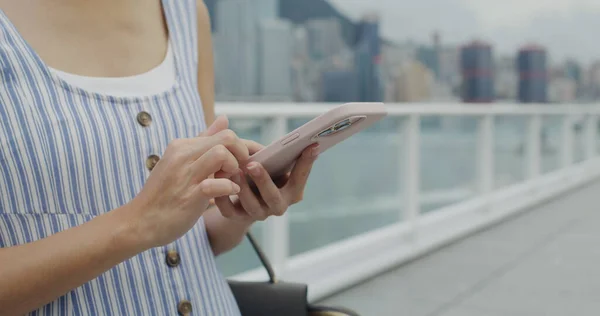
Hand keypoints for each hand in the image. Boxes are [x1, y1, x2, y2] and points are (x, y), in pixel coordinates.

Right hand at [128, 119, 248, 248]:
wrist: (140, 221)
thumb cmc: (164, 192)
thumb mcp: (181, 161)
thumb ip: (204, 140)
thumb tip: (224, 118)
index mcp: (182, 145)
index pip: (223, 133)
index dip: (238, 148)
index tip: (237, 162)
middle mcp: (182, 155)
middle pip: (226, 138)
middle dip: (241, 153)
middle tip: (237, 170)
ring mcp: (185, 176)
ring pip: (221, 155)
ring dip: (234, 168)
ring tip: (230, 180)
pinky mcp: (189, 197)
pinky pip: (216, 184)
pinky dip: (229, 188)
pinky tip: (229, 193)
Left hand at [216, 139, 319, 221]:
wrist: (241, 201)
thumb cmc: (261, 174)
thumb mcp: (272, 164)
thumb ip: (278, 154)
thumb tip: (293, 140)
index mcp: (291, 192)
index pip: (300, 178)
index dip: (306, 163)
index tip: (312, 145)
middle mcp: (277, 205)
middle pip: (274, 196)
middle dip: (263, 180)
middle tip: (253, 165)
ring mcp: (257, 213)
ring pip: (251, 205)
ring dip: (241, 188)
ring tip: (233, 171)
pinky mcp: (237, 217)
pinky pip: (229, 210)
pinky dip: (222, 197)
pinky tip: (217, 180)